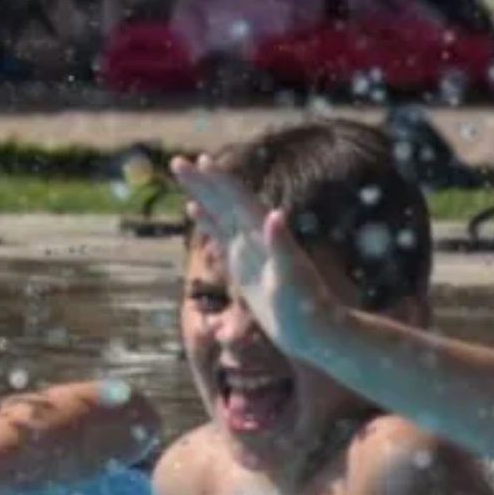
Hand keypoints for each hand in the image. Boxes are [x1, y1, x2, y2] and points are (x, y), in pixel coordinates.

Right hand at [171, 155, 338, 355]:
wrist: (316, 333)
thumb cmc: (307, 308)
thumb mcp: (294, 278)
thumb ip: (283, 246)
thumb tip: (275, 214)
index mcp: (266, 236)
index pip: (239, 201)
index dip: (220, 182)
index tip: (199, 161)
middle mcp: (258, 237)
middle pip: (226, 201)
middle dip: (203, 181)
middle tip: (176, 161)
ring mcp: (250, 250)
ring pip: (222, 214)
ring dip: (204, 194)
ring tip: (184, 175)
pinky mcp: (244, 265)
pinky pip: (221, 236)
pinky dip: (207, 220)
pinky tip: (195, 210)